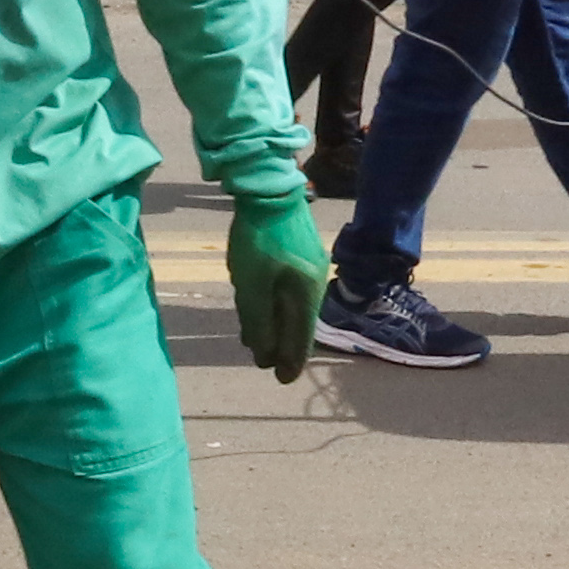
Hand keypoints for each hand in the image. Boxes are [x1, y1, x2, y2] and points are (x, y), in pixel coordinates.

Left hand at [225, 193, 327, 382]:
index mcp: (307, 294)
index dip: (291, 361)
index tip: (283, 380)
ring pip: (293, 305)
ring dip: (276, 324)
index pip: (301, 339)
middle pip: (298, 324)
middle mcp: (316, 283)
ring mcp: (311, 264)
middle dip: (281, 345)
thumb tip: (266, 356)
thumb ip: (259, 323)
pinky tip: (262, 304)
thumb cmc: (258, 240)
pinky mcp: (302, 250)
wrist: (267, 187)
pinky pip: (290, 289)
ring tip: (258, 338)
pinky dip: (276, 304)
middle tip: (266, 363)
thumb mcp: (252, 287)